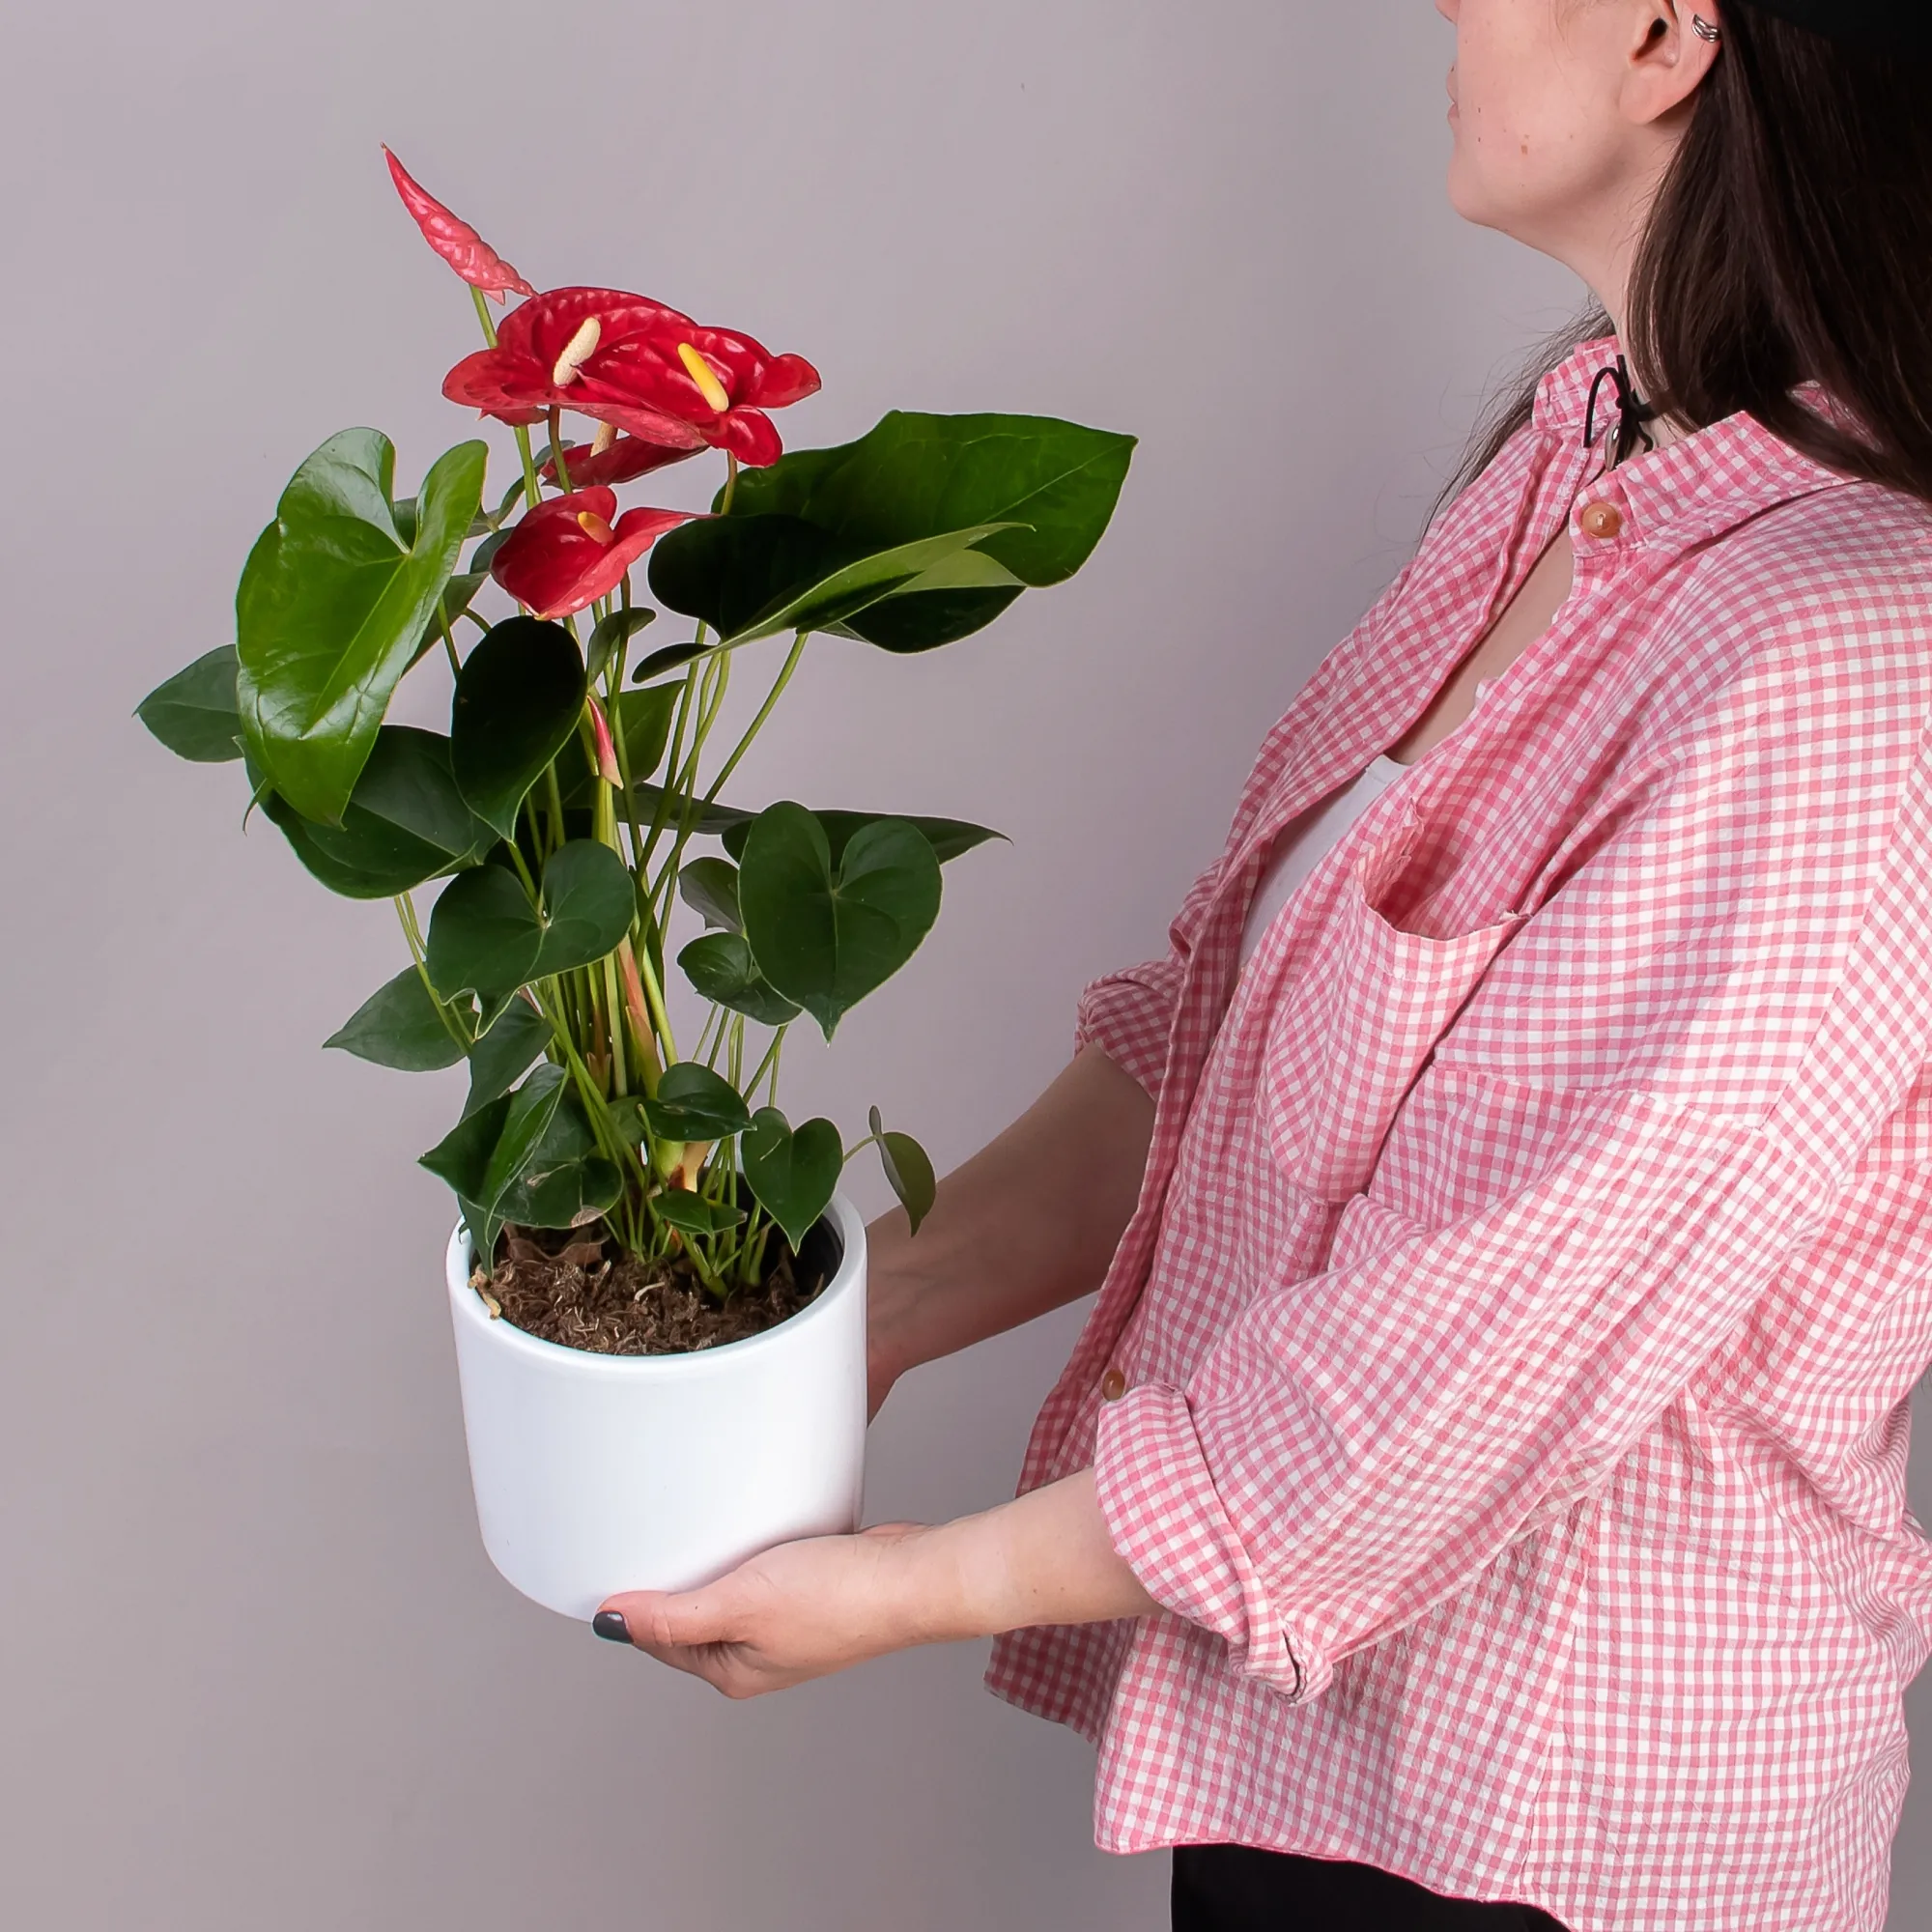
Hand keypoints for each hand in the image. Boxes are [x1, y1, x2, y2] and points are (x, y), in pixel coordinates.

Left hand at [594, 1470, 1157, 1697]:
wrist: (911, 1576)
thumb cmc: (838, 1599)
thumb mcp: (739, 1603)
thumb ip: (672, 1616)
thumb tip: (612, 1623)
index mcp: (731, 1671)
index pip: (659, 1639)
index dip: (634, 1602)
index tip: (615, 1559)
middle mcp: (756, 1655)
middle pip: (691, 1617)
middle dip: (671, 1581)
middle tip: (651, 1534)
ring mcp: (786, 1626)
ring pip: (728, 1592)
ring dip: (713, 1562)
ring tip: (697, 1525)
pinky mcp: (812, 1594)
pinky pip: (762, 1574)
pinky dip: (749, 1551)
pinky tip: (750, 1526)